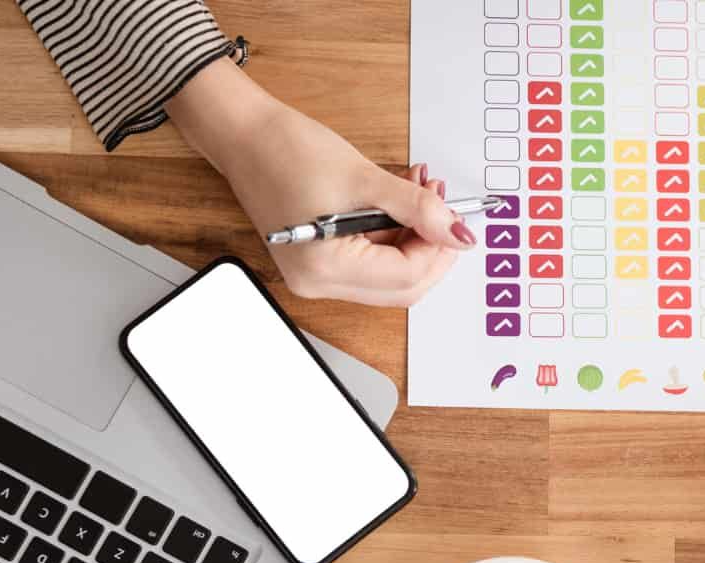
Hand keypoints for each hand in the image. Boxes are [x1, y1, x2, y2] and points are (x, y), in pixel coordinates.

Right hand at [167, 60, 470, 306]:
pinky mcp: (320, 262)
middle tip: (444, 207)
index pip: (407, 277)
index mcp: (325, 269)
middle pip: (402, 286)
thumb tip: (459, 234)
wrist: (245, 134)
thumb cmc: (286, 150)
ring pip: (391, 275)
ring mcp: (318, 276)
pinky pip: (372, 261)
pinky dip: (394, 235)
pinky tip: (400, 202)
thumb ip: (418, 210)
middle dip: (431, 247)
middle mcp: (319, 284)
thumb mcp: (365, 179)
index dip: (440, 248)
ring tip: (421, 193)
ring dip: (415, 238)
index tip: (456, 218)